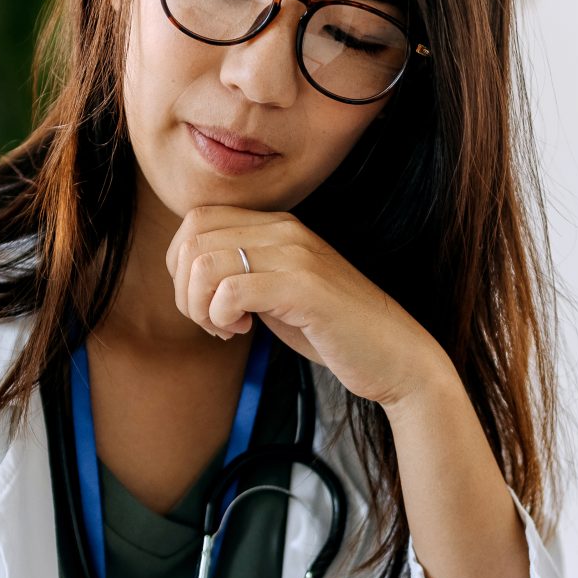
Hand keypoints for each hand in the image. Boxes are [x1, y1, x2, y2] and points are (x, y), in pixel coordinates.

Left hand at [165, 205, 455, 408]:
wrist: (394, 356)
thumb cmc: (333, 331)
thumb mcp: (278, 292)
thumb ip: (243, 274)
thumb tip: (189, 275)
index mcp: (278, 225)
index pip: (196, 220)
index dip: (182, 267)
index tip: (209, 304)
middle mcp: (285, 230)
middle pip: (191, 238)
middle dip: (185, 289)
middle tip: (212, 322)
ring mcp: (296, 256)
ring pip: (204, 263)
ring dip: (201, 306)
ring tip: (227, 328)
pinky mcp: (303, 288)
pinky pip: (231, 290)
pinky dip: (222, 317)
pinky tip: (244, 331)